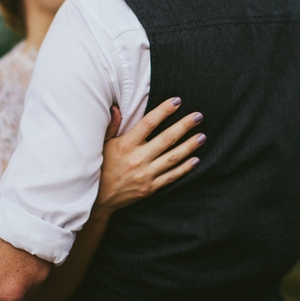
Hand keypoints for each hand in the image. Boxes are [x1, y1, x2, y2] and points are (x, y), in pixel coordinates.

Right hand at [94, 97, 204, 212]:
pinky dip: (184, 168)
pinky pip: (171, 176)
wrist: (98, 199)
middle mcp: (138, 159)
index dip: (164, 111)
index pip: (149, 123)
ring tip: (202, 136)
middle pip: (167, 139)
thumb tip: (116, 107)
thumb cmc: (100, 167)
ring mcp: (145, 174)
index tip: (177, 101)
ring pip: (173, 158)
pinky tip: (195, 160)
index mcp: (126, 144)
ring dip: (189, 146)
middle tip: (198, 116)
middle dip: (184, 126)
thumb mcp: (102, 144)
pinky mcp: (150, 188)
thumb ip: (112, 126)